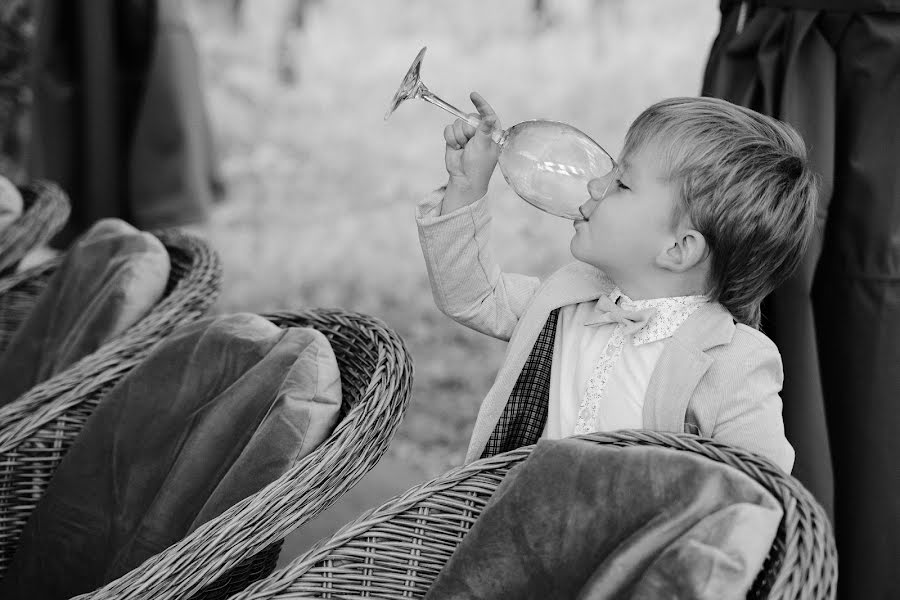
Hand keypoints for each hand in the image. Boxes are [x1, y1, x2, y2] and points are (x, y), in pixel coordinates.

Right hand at [442, 92, 500, 213]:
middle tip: (470, 142)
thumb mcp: (483, 146)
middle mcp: (478, 132)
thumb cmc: (478, 165)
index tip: (473, 95)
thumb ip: (484, 129)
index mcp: (491, 133)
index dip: (481, 104)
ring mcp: (466, 135)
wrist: (464, 178)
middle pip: (469, 117)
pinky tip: (456, 148)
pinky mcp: (454, 138)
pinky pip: (449, 129)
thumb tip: (489, 116)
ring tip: (463, 147)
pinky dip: (450, 139)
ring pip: (457, 123)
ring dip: (458, 136)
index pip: (487, 114)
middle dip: (467, 129)